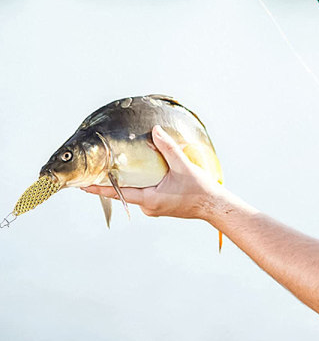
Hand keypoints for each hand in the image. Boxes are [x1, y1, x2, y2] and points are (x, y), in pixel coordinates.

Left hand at [82, 126, 222, 220]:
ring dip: (134, 181)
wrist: (214, 206)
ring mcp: (155, 208)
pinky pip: (148, 194)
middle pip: (126, 192)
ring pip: (138, 192)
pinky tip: (153, 175)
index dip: (99, 188)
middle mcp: (149, 207)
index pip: (118, 193)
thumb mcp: (182, 167)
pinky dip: (145, 184)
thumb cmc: (199, 190)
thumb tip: (154, 132)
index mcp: (149, 199)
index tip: (82, 185)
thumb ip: (167, 148)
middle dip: (117, 180)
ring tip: (132, 168)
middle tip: (105, 168)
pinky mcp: (162, 207)